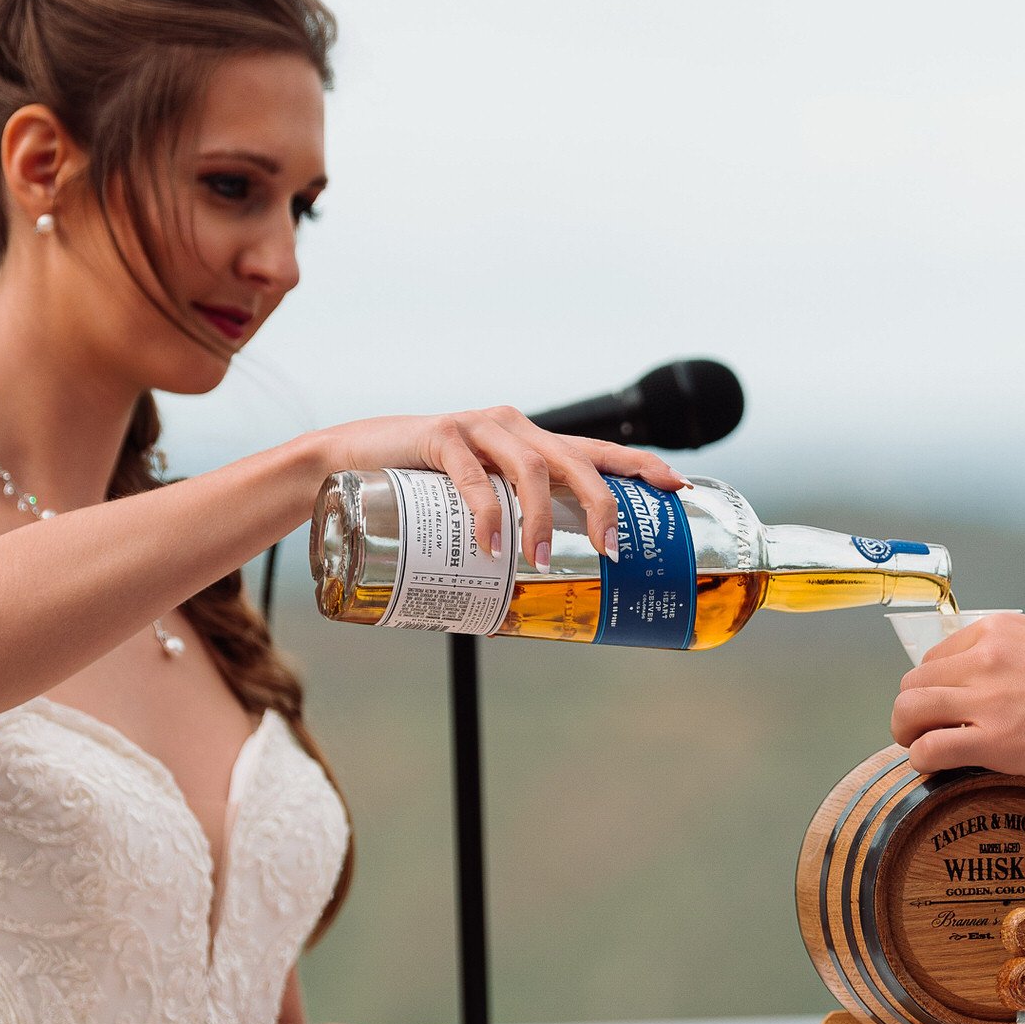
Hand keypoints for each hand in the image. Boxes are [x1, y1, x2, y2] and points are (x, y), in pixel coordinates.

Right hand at [318, 407, 687, 572]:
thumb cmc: (419, 490)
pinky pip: (473, 477)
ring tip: (541, 562)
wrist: (347, 461)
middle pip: (575, 462)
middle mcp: (514, 428)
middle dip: (602, 505)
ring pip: (531, 470)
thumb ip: (506, 529)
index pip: (597, 450)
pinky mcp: (441, 436)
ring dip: (542, 520)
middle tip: (613, 550)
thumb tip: (537, 594)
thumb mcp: (475, 504)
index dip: (639, 465)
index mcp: (531, 442)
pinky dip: (488, 512)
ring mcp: (479, 428)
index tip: (677, 486)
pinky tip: (490, 545)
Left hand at [889, 613, 1024, 783]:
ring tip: (917, 746)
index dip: (932, 683)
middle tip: (919, 728)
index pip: (937, 655)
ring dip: (906, 732)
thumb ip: (1011, 654)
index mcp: (997, 631)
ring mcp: (986, 698)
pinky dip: (922, 758)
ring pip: (910, 711)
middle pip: (915, 682)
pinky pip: (930, 748)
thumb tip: (989, 677)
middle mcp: (984, 658)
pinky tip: (932, 765)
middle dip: (911, 708)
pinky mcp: (993, 740)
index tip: (939, 702)